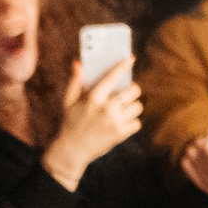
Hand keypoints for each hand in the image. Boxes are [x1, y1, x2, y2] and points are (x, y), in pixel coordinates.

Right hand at [44, 60, 139, 191]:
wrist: (73, 149)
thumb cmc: (71, 122)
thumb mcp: (69, 101)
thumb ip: (75, 82)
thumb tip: (78, 63)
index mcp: (93, 98)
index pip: (111, 78)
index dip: (122, 67)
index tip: (131, 58)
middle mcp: (106, 108)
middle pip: (134, 91)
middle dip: (132, 91)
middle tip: (127, 94)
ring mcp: (114, 121)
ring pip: (138, 107)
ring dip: (132, 108)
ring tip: (122, 111)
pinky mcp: (121, 133)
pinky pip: (137, 122)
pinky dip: (132, 123)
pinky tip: (121, 123)